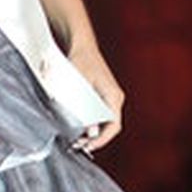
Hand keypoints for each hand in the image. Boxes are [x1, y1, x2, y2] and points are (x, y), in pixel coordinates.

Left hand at [66, 38, 124, 154]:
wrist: (81, 45)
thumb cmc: (80, 61)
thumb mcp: (79, 86)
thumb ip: (84, 110)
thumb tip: (90, 130)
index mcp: (113, 96)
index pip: (114, 125)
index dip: (102, 139)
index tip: (88, 146)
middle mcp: (115, 98)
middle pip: (109, 126)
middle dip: (95, 138)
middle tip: (78, 145)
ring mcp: (109, 97)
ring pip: (104, 121)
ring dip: (92, 131)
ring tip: (76, 139)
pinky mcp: (102, 95)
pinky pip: (100, 114)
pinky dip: (90, 122)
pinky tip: (78, 127)